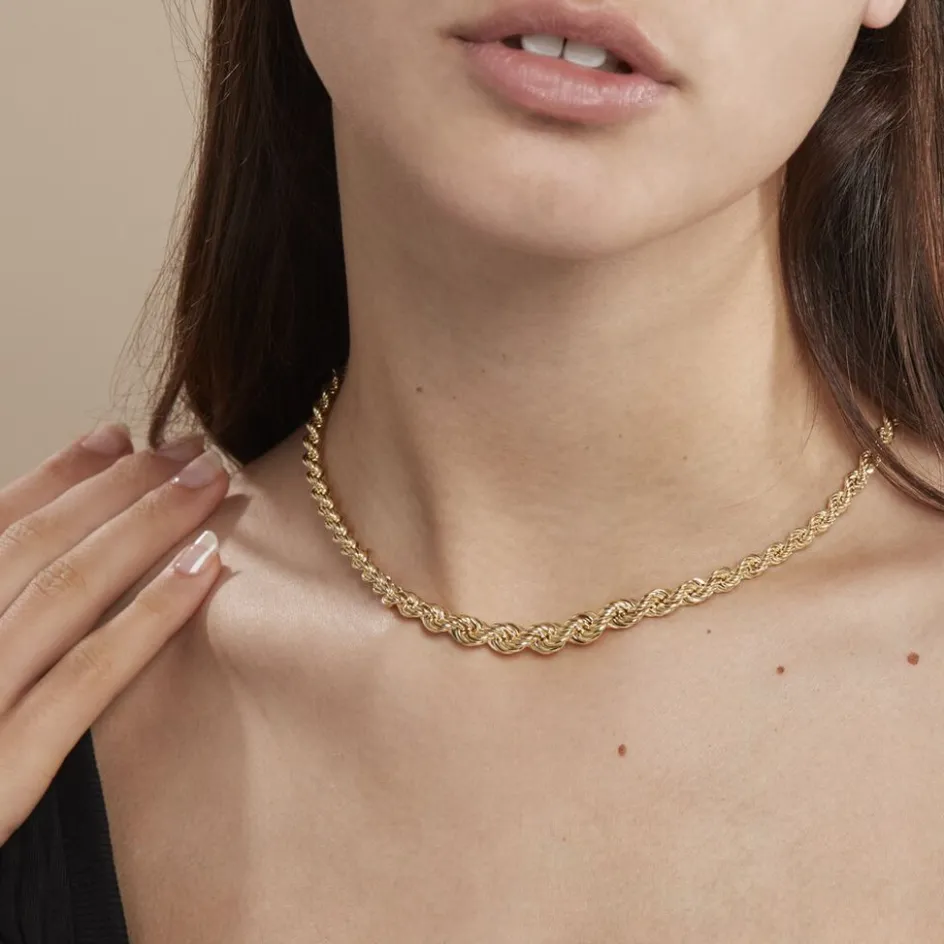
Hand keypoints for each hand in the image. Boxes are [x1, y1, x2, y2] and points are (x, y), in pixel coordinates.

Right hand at [0, 423, 229, 844]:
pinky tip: (204, 572)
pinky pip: (86, 679)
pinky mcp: (4, 767)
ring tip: (208, 484)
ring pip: (66, 591)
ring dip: (146, 528)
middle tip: (189, 450)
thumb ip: (10, 604)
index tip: (119, 437)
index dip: (60, 476)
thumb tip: (49, 545)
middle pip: (38, 545)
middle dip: (120, 487)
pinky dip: (149, 616)